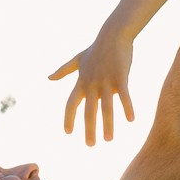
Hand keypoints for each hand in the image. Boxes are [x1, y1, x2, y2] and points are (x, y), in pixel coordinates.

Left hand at [49, 29, 135, 144]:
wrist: (113, 34)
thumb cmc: (96, 48)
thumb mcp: (77, 59)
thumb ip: (63, 71)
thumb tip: (48, 78)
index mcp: (81, 82)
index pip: (71, 103)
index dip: (69, 118)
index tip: (68, 132)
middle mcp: (91, 84)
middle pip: (88, 110)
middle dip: (89, 129)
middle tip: (90, 145)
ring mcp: (106, 81)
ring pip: (106, 107)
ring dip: (107, 124)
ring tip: (109, 139)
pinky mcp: (121, 77)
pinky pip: (124, 96)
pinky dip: (127, 108)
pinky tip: (131, 120)